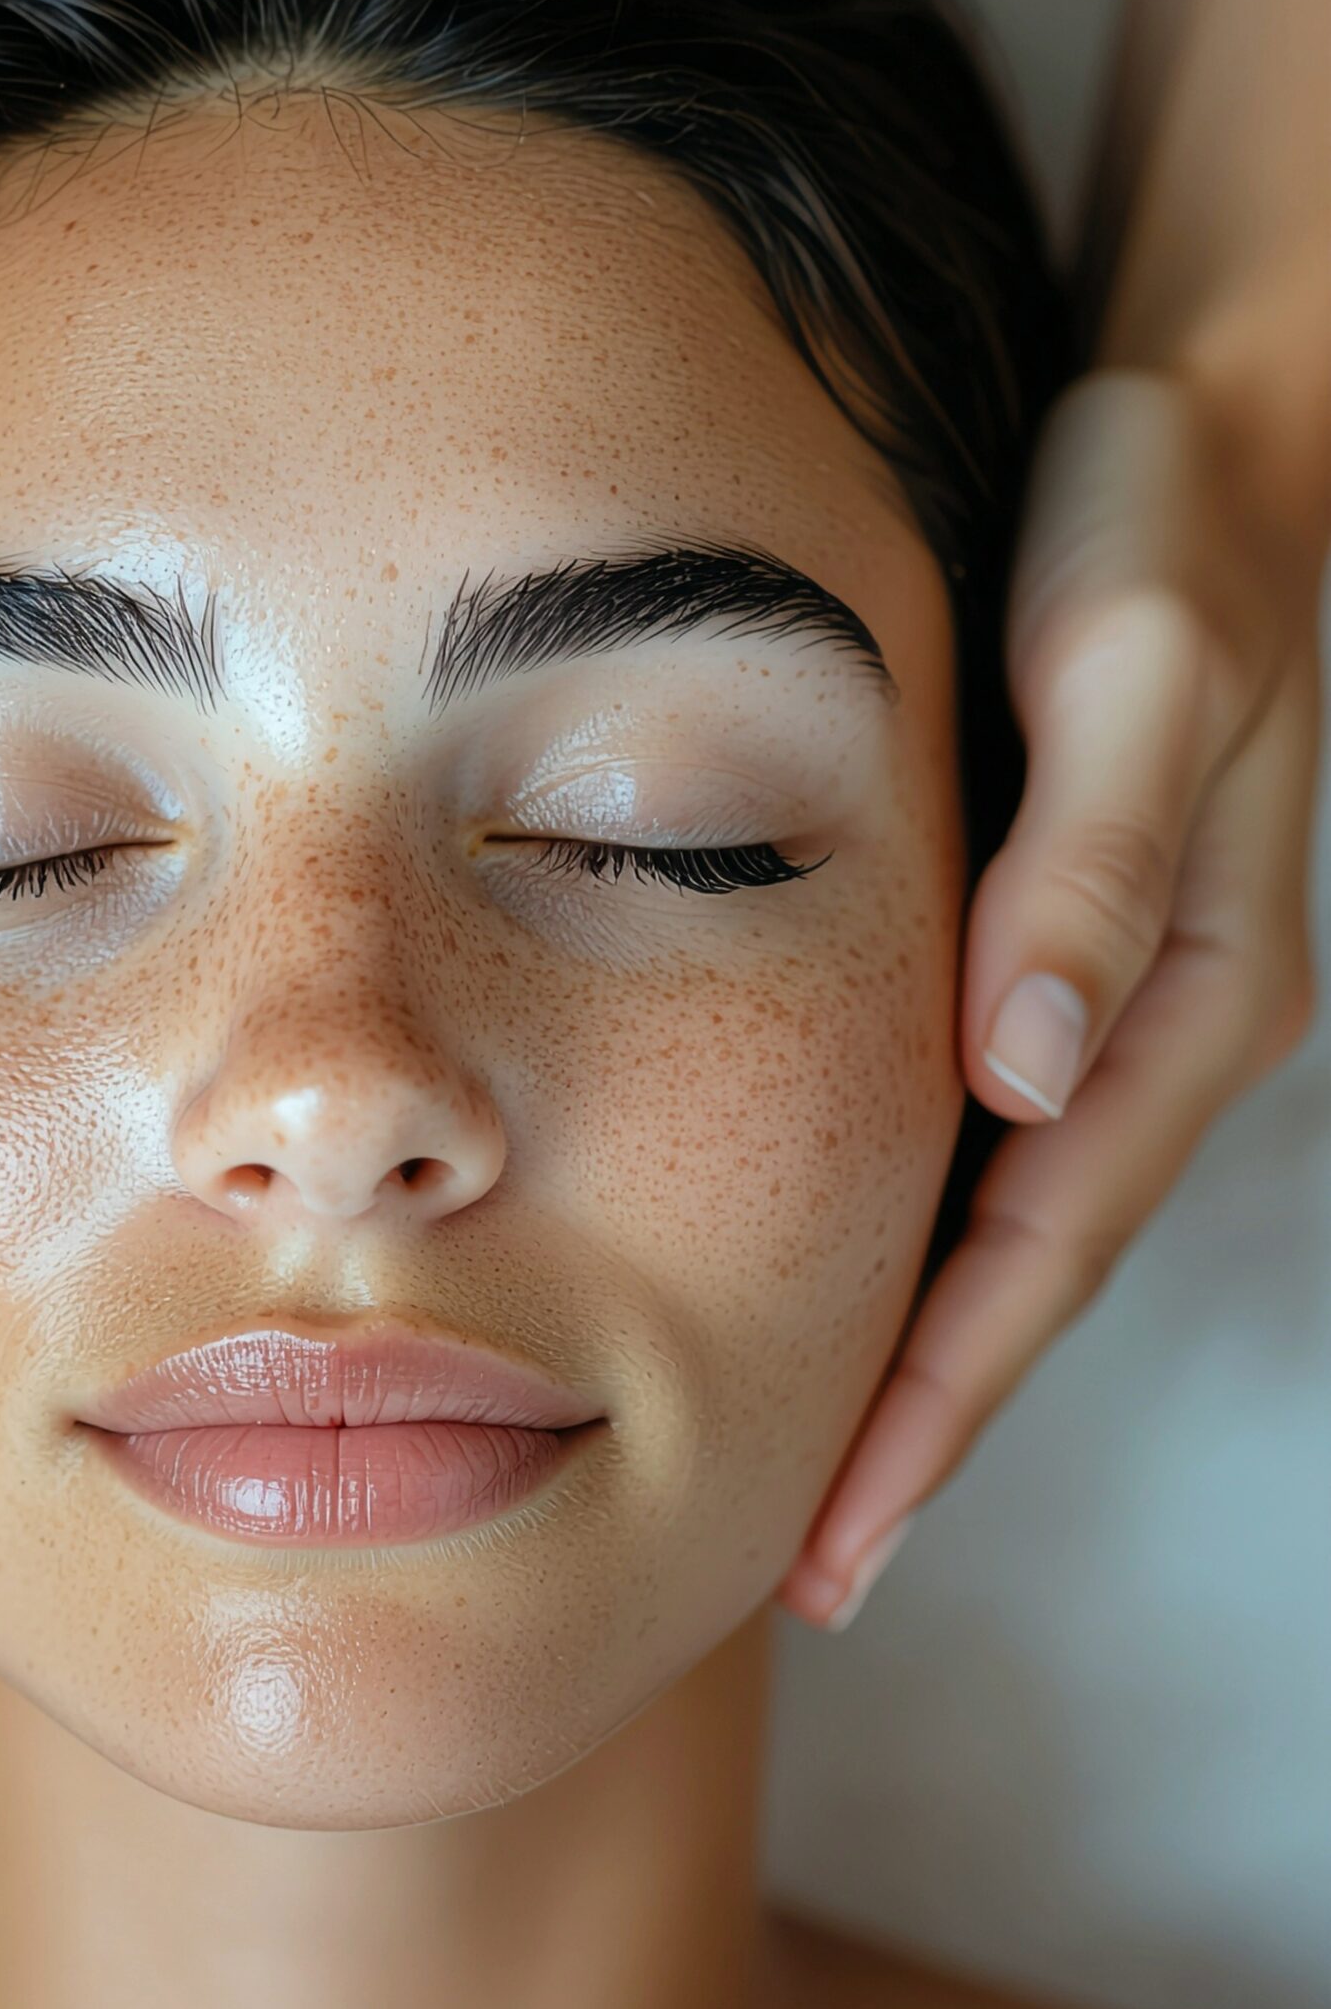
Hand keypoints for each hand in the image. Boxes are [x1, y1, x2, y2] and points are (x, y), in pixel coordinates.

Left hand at [783, 369, 1321, 1627]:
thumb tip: (1023, 1075)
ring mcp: (1114, 1000)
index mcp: (1188, 988)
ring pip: (1006, 1225)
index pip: (1046, 1244)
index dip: (943, 1399)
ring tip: (810, 1486)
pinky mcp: (1062, 957)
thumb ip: (1080, 866)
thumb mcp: (1132, 664)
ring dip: (915, 1359)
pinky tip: (828, 1285)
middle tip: (803, 1573)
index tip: (840, 1536)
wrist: (1206, 435)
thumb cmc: (1162, 529)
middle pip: (1027, 1273)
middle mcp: (1156, 1023)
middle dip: (923, 1430)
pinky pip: (987, 1141)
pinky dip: (913, 1236)